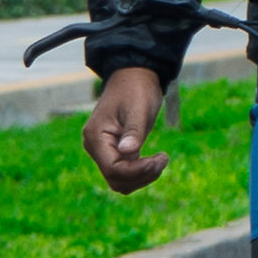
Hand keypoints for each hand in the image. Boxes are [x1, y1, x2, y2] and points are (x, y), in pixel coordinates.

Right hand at [84, 66, 173, 195]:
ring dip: (143, 177)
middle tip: (163, 159)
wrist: (134, 76)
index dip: (137, 171)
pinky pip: (125, 173)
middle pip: (116, 179)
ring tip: (161, 159)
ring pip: (120, 181)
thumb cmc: (136, 89)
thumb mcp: (138, 108)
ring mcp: (103, 151)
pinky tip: (156, 160)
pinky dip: (142, 172)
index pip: (113, 169)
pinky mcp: (114, 152)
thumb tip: (127, 152)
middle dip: (142, 175)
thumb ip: (133, 131)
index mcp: (96, 136)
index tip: (159, 159)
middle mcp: (95, 146)